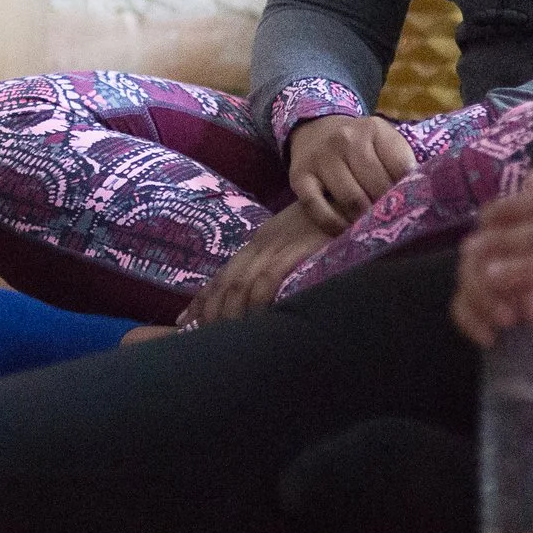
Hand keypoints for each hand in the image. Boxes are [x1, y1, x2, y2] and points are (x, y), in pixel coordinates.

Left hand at [184, 201, 335, 325]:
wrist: (347, 196)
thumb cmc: (327, 224)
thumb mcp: (297, 242)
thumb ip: (281, 263)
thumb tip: (271, 295)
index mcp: (259, 243)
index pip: (224, 274)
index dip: (203, 299)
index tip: (185, 321)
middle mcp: (261, 244)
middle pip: (226, 281)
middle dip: (211, 311)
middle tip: (201, 337)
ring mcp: (277, 246)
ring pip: (241, 282)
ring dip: (230, 311)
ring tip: (225, 337)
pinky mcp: (297, 250)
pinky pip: (269, 277)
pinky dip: (258, 299)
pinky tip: (254, 318)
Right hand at [287, 114, 417, 232]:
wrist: (315, 129)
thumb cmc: (359, 145)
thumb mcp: (383, 143)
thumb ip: (402, 165)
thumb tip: (424, 201)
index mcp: (375, 129)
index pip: (403, 169)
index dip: (411, 193)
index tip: (416, 210)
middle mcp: (347, 138)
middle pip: (378, 187)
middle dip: (388, 210)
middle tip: (395, 226)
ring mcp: (321, 157)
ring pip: (351, 200)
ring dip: (364, 221)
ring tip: (373, 229)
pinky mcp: (299, 177)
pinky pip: (318, 208)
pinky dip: (334, 225)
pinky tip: (345, 232)